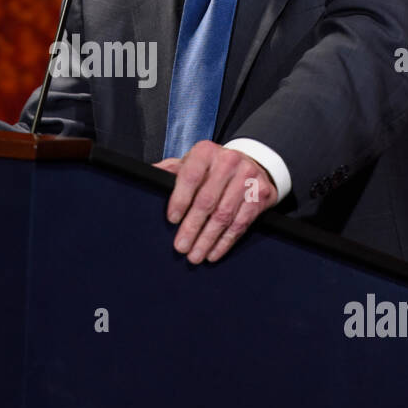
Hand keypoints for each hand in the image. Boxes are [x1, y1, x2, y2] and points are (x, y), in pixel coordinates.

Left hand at [153, 141, 277, 262]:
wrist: (252, 163)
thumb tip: (145, 177)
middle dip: (192, 227)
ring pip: (224, 215)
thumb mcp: (192, 163)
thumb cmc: (213, 168)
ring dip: (208, 239)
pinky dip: (226, 241)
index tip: (172, 220)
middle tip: (181, 247)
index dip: (180, 199)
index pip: (190, 176)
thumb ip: (171, 170)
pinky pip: (241, 223)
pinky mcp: (261, 193)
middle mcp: (228, 161)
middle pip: (207, 200)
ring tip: (195, 255)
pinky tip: (214, 252)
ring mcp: (248, 177)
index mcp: (206, 152)